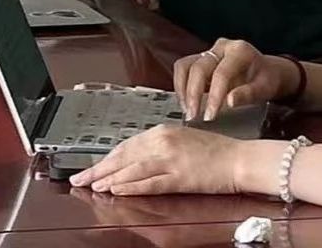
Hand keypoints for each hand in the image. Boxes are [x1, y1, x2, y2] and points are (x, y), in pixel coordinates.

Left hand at [69, 125, 245, 196]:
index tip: (90, 167)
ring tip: (93, 186)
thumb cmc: (216, 151)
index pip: (125, 145)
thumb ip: (157, 147)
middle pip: (123, 156)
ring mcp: (171, 159)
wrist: (241, 159)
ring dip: (110, 178)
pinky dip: (132, 186)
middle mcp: (162, 142)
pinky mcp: (181, 176)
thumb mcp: (181, 140)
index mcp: (162, 131)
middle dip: (99, 168)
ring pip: (132, 169)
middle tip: (80, 178)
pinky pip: (151, 182)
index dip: (105, 158)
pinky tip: (117, 190)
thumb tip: (134, 159)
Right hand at [173, 39, 296, 120]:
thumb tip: (228, 102)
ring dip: (182, 89)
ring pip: (185, 65)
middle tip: (193, 116)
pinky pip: (184, 69)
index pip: (221, 73)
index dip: (213, 96)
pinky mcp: (200, 59)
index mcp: (239, 51)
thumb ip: (247, 94)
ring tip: (187, 110)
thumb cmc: (267, 80)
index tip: (210, 116)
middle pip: (198, 67)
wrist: (267, 71)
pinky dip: (182, 86)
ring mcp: (209, 51)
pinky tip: (186, 102)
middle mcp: (221, 47)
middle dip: (193, 94)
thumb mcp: (265, 89)